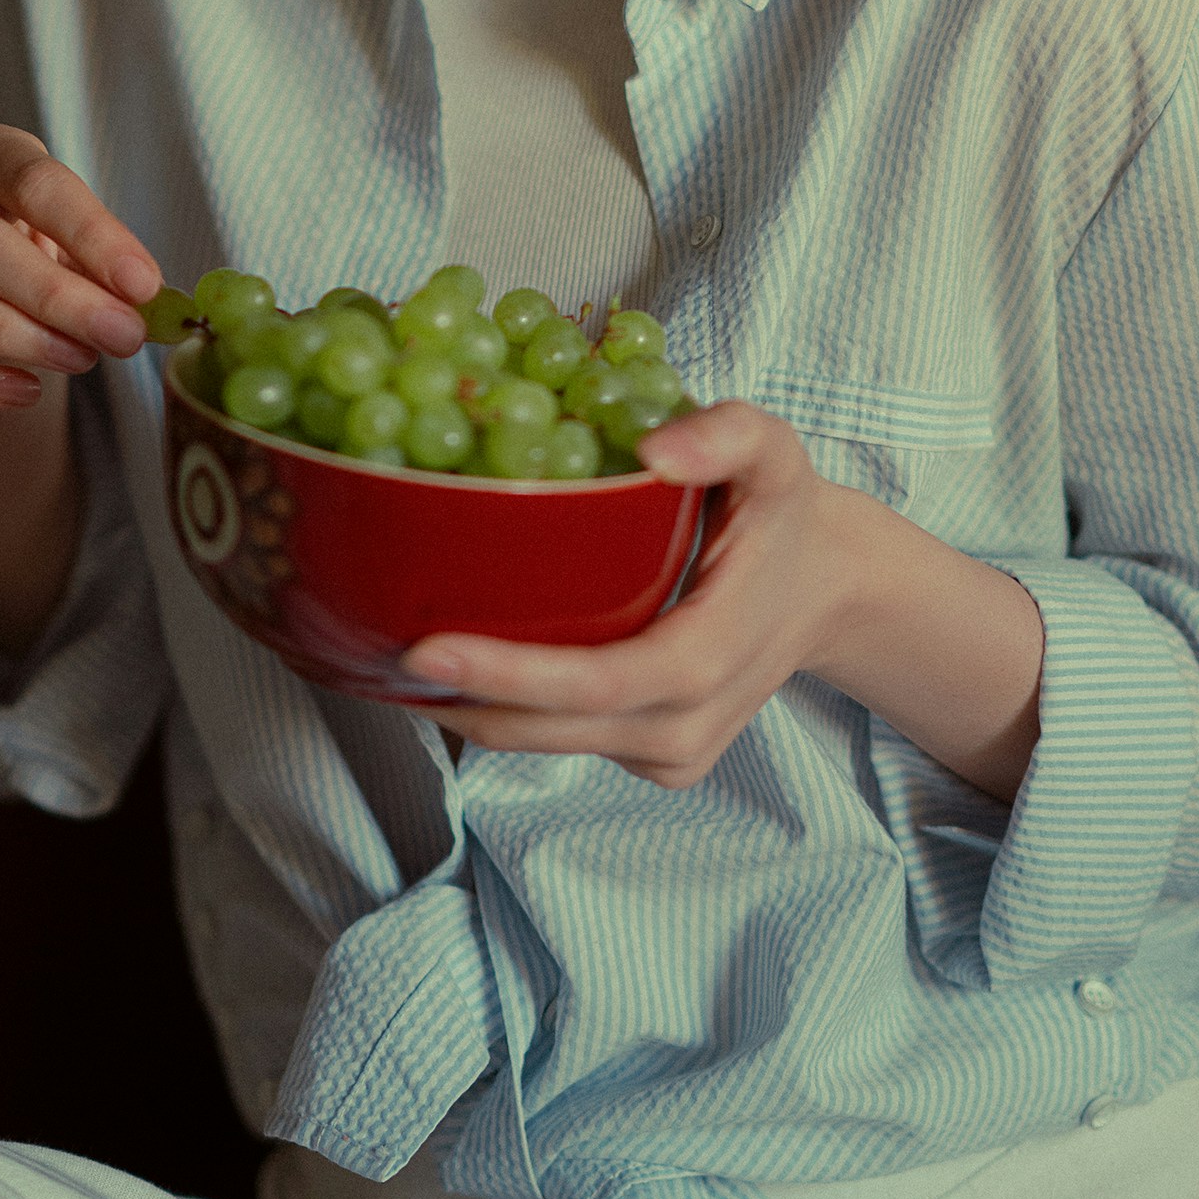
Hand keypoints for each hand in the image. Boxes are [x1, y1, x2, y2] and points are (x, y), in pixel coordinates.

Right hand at [0, 122, 161, 409]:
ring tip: (80, 359)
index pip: (34, 182)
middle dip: (56, 296)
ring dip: (9, 335)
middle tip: (121, 335)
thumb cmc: (41, 240)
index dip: (92, 235)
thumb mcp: (77, 234)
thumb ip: (105, 263)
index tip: (143, 285)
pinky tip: (26, 391)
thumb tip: (144, 305)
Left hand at [403, 404, 850, 789]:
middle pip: (550, 730)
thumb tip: (652, 450)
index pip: (597, 683)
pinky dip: (506, 714)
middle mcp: (686, 726)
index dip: (508, 674)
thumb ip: (724, 435)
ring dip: (468, 711)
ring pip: (546, 747)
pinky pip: (565, 745)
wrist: (831, 589)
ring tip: (386, 662)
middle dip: (458, 699)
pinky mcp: (659, 764)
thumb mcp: (774, 453)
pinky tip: (457, 672)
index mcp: (708, 659)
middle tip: (367, 653)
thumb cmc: (788, 515)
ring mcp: (672, 756)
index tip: (423, 648)